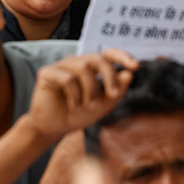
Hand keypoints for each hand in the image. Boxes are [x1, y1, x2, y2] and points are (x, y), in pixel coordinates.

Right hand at [23, 49, 137, 141]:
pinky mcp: (47, 72)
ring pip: (83, 68)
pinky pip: (67, 78)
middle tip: (112, 95)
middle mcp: (76, 62)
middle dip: (109, 77)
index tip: (136, 67)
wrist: (54, 128)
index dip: (122, 56)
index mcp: (91, 67)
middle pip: (98, 59)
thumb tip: (129, 74)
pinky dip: (74, 95)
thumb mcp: (102, 105)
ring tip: (85, 106)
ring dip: (90, 90)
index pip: (108, 54)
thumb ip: (116, 90)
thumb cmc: (77, 114)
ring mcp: (61, 65)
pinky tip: (72, 105)